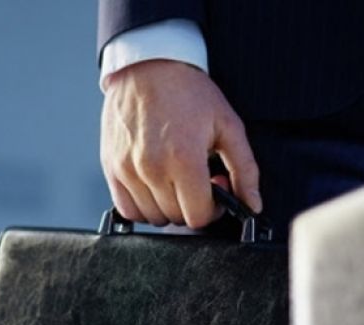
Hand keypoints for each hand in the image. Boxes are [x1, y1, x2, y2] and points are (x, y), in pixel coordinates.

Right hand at [100, 59, 260, 227]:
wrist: (148, 67)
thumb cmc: (187, 92)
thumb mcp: (227, 125)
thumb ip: (245, 170)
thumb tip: (252, 204)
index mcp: (184, 159)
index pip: (199, 217)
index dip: (213, 210)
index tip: (214, 192)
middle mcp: (152, 168)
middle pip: (177, 219)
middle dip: (192, 205)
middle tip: (196, 180)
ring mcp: (128, 170)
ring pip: (152, 217)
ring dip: (168, 207)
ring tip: (175, 181)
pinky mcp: (111, 167)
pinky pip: (127, 209)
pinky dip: (142, 207)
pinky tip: (154, 187)